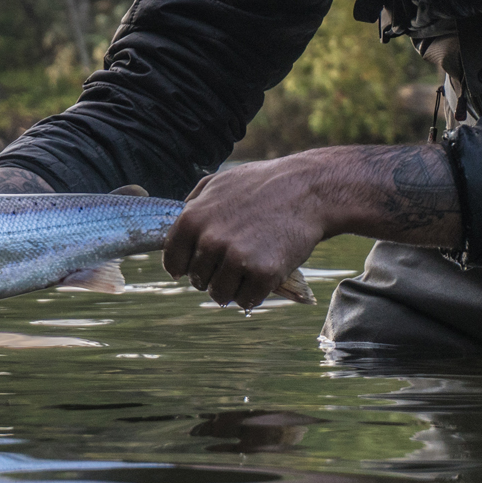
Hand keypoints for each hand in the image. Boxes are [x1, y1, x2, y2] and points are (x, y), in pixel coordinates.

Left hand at [162, 154, 335, 309]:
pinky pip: (246, 301)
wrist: (308, 190)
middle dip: (211, 276)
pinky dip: (253, 294)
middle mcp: (211, 241)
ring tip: (246, 272)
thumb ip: (194, 204)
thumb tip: (177, 227)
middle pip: (197, 280)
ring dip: (231, 289)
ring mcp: (237, 259)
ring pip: (219, 295)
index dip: (182, 267)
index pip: (173, 260)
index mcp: (193, 218)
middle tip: (232, 263)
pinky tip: (262, 277)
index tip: (190, 270)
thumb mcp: (219, 182)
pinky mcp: (264, 274)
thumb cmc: (263, 184)